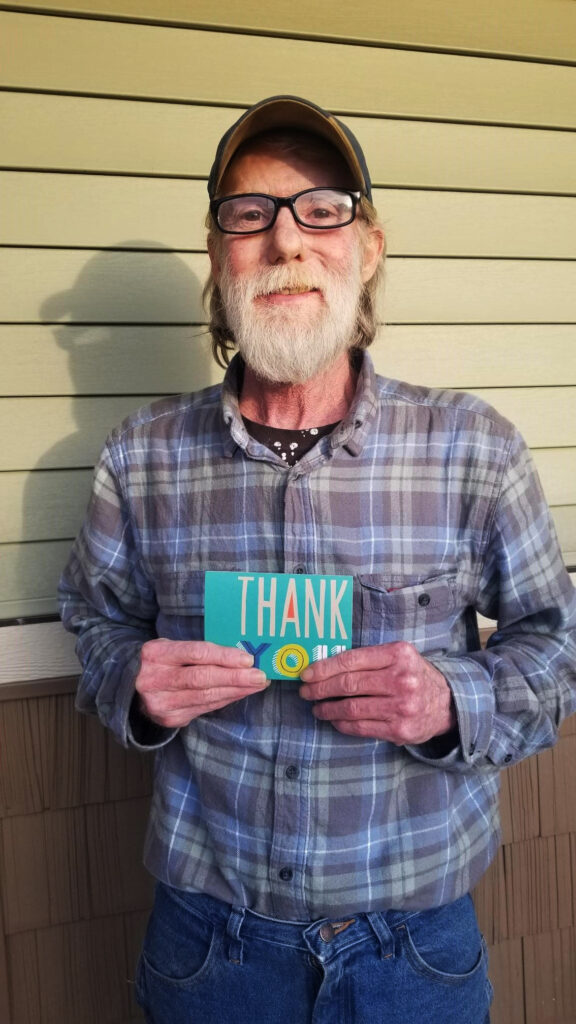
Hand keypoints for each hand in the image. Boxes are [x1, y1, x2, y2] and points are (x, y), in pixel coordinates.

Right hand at [135, 638, 268, 727]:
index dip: (223, 656)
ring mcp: (161, 703)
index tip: (248, 659)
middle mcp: (155, 679)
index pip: (195, 653)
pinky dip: (225, 700)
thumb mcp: (170, 648)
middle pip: (202, 678)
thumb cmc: (160, 662)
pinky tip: (240, 694)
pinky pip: (204, 708)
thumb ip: (197, 652)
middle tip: (260, 676)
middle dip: (235, 678)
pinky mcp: (169, 719)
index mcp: (156, 654)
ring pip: (205, 697)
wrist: (129, 688)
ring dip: (235, 691)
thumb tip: (239, 657)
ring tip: (256, 685)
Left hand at [299, 641, 454, 743]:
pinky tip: (334, 719)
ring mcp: (401, 707)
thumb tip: (325, 667)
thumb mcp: (398, 657)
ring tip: (317, 707)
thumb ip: (369, 659)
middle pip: (349, 684)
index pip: (352, 660)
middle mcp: (401, 679)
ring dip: (328, 709)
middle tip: (305, 692)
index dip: (324, 668)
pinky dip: (342, 723)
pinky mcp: (400, 730)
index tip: (306, 674)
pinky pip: (361, 727)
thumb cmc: (414, 676)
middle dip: (320, 689)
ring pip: (352, 708)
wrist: (447, 704)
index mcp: (398, 655)